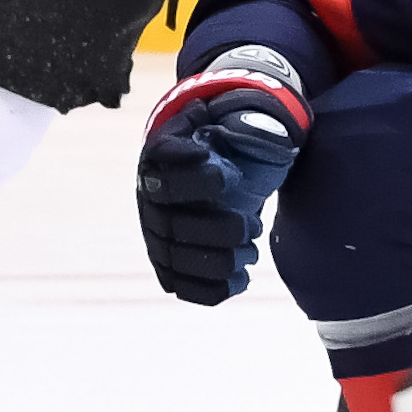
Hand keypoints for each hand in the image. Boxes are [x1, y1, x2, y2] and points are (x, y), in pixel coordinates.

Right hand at [135, 69, 309, 304]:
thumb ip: (243, 122)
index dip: (196, 178)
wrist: (200, 171)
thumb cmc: (219, 144)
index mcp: (160, 155)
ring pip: (177, 258)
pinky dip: (211, 289)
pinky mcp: (167, 262)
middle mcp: (149, 196)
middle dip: (217, 229)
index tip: (231, 179)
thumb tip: (261, 135)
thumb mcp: (228, 122)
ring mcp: (155, 233)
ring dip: (219, 261)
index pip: (166, 164)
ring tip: (250, 251)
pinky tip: (241, 279)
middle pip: (173, 222)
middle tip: (252, 226)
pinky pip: (181, 284)